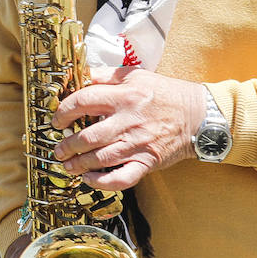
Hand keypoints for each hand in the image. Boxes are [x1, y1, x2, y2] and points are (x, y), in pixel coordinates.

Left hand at [50, 67, 206, 189]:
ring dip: (78, 164)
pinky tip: (90, 179)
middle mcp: (129, 121)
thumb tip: (80, 76)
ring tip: (68, 165)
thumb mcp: (136, 75)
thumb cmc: (165, 94)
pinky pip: (122, 178)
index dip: (64, 111)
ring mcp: (138, 144)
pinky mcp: (147, 162)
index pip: (84, 101)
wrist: (199, 115)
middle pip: (88, 136)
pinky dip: (102, 182)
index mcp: (125, 96)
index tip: (57, 119)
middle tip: (58, 148)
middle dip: (67, 145)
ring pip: (100, 159)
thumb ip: (107, 76)